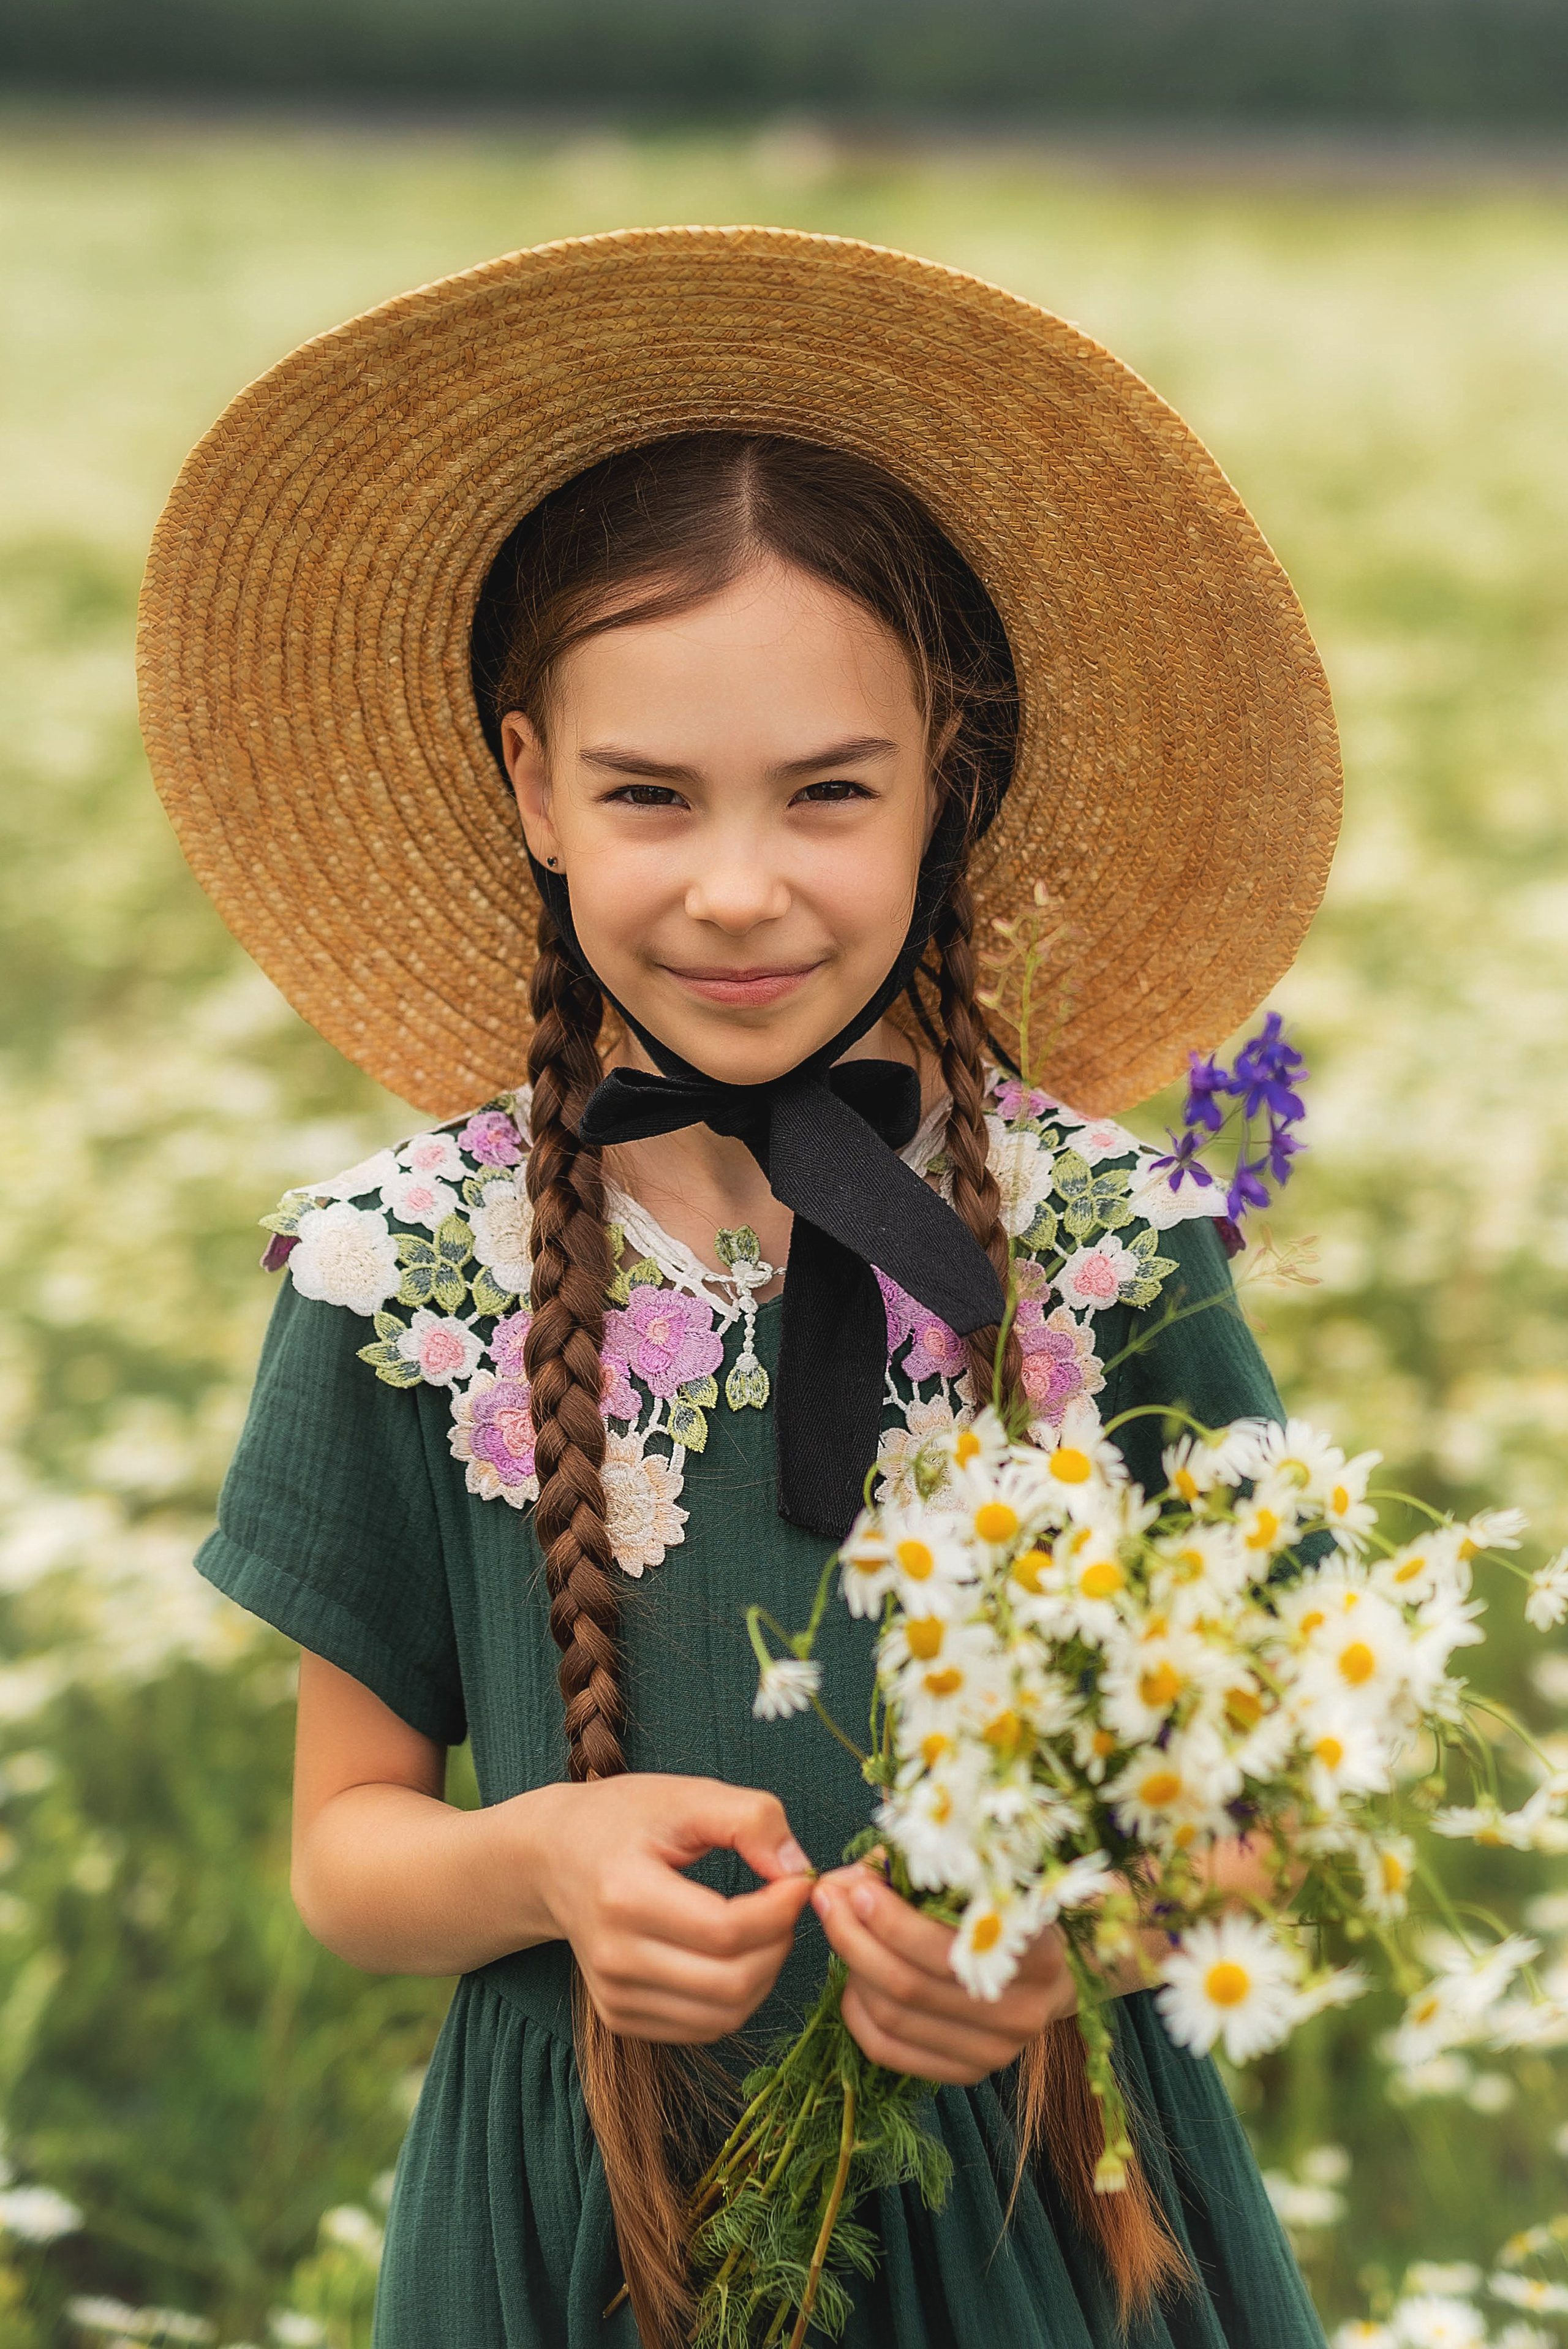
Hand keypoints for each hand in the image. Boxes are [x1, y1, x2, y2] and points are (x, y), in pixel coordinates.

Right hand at [532, 1773, 815, 2044]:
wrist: (552, 1857)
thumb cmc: (622, 1819)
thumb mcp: (685, 1795)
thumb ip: (751, 1819)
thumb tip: (799, 1871)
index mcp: (625, 1896)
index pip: (726, 1930)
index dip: (780, 1910)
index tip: (800, 1881)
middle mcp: (613, 1958)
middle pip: (731, 1983)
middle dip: (779, 1944)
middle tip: (786, 1905)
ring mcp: (614, 1996)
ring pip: (724, 2016)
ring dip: (764, 1974)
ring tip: (765, 1927)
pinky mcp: (620, 2018)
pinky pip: (703, 2027)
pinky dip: (736, 1997)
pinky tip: (736, 1953)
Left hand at [811, 1862, 1077, 2083]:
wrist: (1051, 1974)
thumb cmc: (1002, 1912)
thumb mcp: (973, 1882)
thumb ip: (913, 1875)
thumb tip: (842, 1883)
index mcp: (1036, 1952)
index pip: (946, 1946)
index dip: (891, 1919)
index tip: (856, 1887)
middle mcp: (1020, 2009)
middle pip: (909, 1984)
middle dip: (855, 1938)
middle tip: (829, 1901)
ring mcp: (996, 2050)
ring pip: (894, 2016)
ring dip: (853, 1969)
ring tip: (840, 1932)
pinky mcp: (969, 2073)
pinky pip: (890, 2050)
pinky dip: (857, 2013)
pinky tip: (852, 1981)